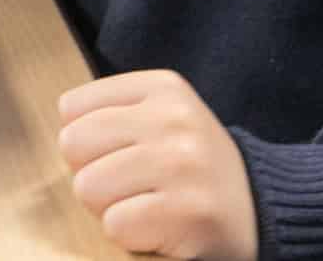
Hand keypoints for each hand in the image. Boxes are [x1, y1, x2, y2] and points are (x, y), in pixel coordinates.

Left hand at [57, 70, 258, 260]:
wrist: (260, 212)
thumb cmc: (192, 168)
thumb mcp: (162, 118)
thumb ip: (112, 112)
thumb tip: (62, 123)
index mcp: (164, 87)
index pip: (71, 108)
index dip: (85, 142)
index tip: (120, 153)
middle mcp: (174, 118)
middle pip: (73, 144)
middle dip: (91, 174)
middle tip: (130, 186)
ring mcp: (183, 163)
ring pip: (88, 187)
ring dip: (109, 208)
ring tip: (146, 206)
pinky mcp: (188, 210)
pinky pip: (115, 224)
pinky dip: (130, 235)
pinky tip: (160, 228)